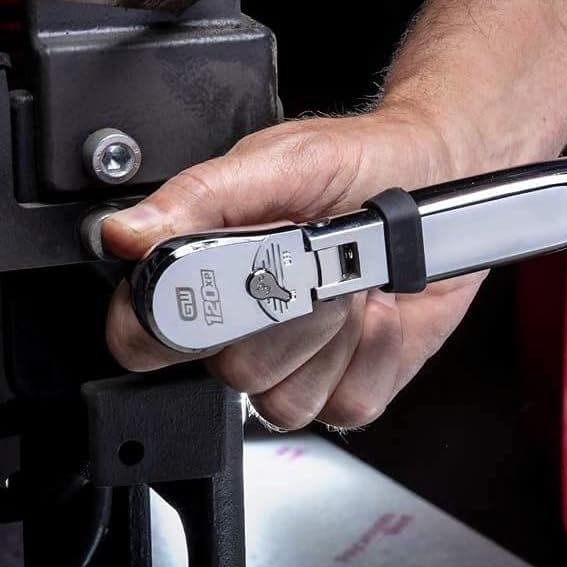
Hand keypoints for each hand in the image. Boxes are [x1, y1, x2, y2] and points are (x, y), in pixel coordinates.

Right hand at [101, 107, 486, 430]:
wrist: (441, 176)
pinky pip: (348, 404)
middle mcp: (244, 327)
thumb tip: (125, 232)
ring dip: (330, 336)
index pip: (144, 338)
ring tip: (350, 282)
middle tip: (315, 262)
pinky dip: (376, 356)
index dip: (175, 326)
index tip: (230, 282)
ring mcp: (298, 362)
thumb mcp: (278, 162)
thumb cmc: (358, 163)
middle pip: (227, 373)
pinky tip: (380, 312)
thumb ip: (201, 196)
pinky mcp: (353, 383)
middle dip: (283, 315)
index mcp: (204, 272)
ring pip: (284, 401)